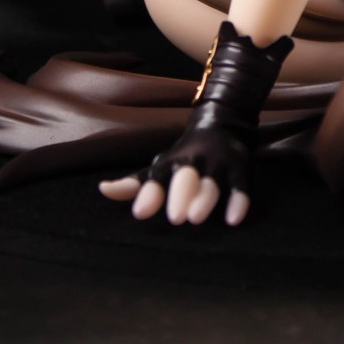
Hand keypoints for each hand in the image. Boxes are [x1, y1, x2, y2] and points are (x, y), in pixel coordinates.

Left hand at [99, 20, 290, 226]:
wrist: (224, 124)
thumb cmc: (185, 155)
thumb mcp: (160, 166)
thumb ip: (134, 183)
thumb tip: (102, 190)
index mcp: (172, 162)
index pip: (158, 178)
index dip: (150, 194)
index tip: (140, 213)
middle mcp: (194, 161)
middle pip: (186, 178)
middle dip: (181, 195)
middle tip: (175, 218)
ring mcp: (218, 164)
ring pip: (212, 183)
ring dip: (204, 199)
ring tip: (195, 218)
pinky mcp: (240, 169)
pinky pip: (240, 186)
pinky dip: (238, 201)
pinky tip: (233, 219)